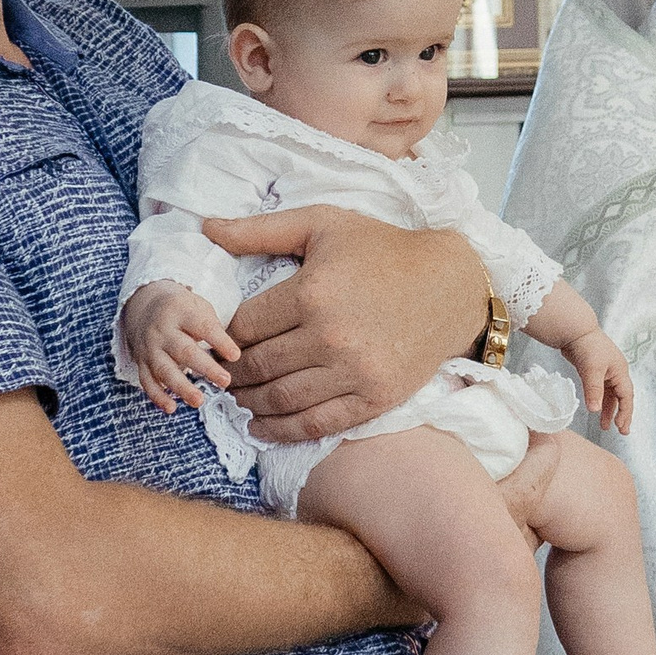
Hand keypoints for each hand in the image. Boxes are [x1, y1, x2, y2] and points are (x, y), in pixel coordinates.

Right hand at [119, 278, 239, 416]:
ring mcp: (149, 348)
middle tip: (225, 381)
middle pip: (184, 350)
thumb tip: (230, 355)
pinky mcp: (141, 363)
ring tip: (199, 401)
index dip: (220, 342)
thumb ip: (213, 327)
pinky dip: (158, 396)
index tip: (235, 356)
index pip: (203, 327)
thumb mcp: (198, 306)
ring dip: (181, 387)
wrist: (143, 306)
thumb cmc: (182, 310)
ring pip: (164, 370)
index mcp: (180, 310)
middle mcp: (162, 330)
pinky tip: (171, 408)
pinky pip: (147, 382)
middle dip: (205, 367)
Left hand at [208, 204, 486, 441]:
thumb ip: (259, 229)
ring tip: (236, 397)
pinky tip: (260, 426)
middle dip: (231, 372)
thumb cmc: (382, 248)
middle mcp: (330, 336)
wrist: (450, 286)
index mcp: (312, 292)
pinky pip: (316, 424)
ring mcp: (354, 372)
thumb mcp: (322, 224)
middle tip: (218, 373)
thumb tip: (205, 228)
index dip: (224, 335)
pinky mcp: (374, 398)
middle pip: (258, 366)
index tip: (217, 340)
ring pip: (281, 399)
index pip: (245, 327)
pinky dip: (282, 431)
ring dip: (249, 403)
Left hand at [568, 326, 634, 433]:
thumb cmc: (587, 345)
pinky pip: (601, 391)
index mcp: (620, 371)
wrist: (574, 331)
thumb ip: (594, 390)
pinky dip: (599, 401)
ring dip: (609, 410)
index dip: (626, 412)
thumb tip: (596, 410)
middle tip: (621, 431)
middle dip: (622, 414)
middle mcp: (615, 372)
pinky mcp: (594, 371)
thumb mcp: (592, 370)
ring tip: (605, 426)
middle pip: (622, 397)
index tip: (621, 426)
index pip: (627, 396)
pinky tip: (595, 410)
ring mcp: (605, 371)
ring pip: (610, 395)